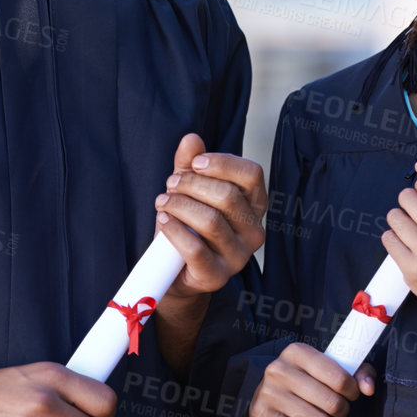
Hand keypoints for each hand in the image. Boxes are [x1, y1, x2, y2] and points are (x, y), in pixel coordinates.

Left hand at [155, 132, 267, 300]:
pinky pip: (195, 249)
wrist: (177, 272)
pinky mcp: (217, 276)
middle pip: (228, 196)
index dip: (223, 163)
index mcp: (254, 205)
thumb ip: (191, 164)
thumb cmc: (189, 226)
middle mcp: (254, 231)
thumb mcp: (190, 191)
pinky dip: (174, 230)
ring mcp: (238, 256)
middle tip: (171, 184)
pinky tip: (163, 220)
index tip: (195, 163)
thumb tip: (191, 139)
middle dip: (192, 185)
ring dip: (180, 205)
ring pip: (211, 221)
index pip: (252, 174)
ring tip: (162, 202)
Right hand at [247, 342, 375, 416]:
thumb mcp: (327, 367)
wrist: (266, 393)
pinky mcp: (263, 415)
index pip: (338, 376)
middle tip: (339, 410)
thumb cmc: (304, 379)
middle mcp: (280, 369)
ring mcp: (269, 392)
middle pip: (330, 401)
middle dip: (342, 410)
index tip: (351, 393)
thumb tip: (368, 387)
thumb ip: (356, 372)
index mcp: (297, 351)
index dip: (352, 389)